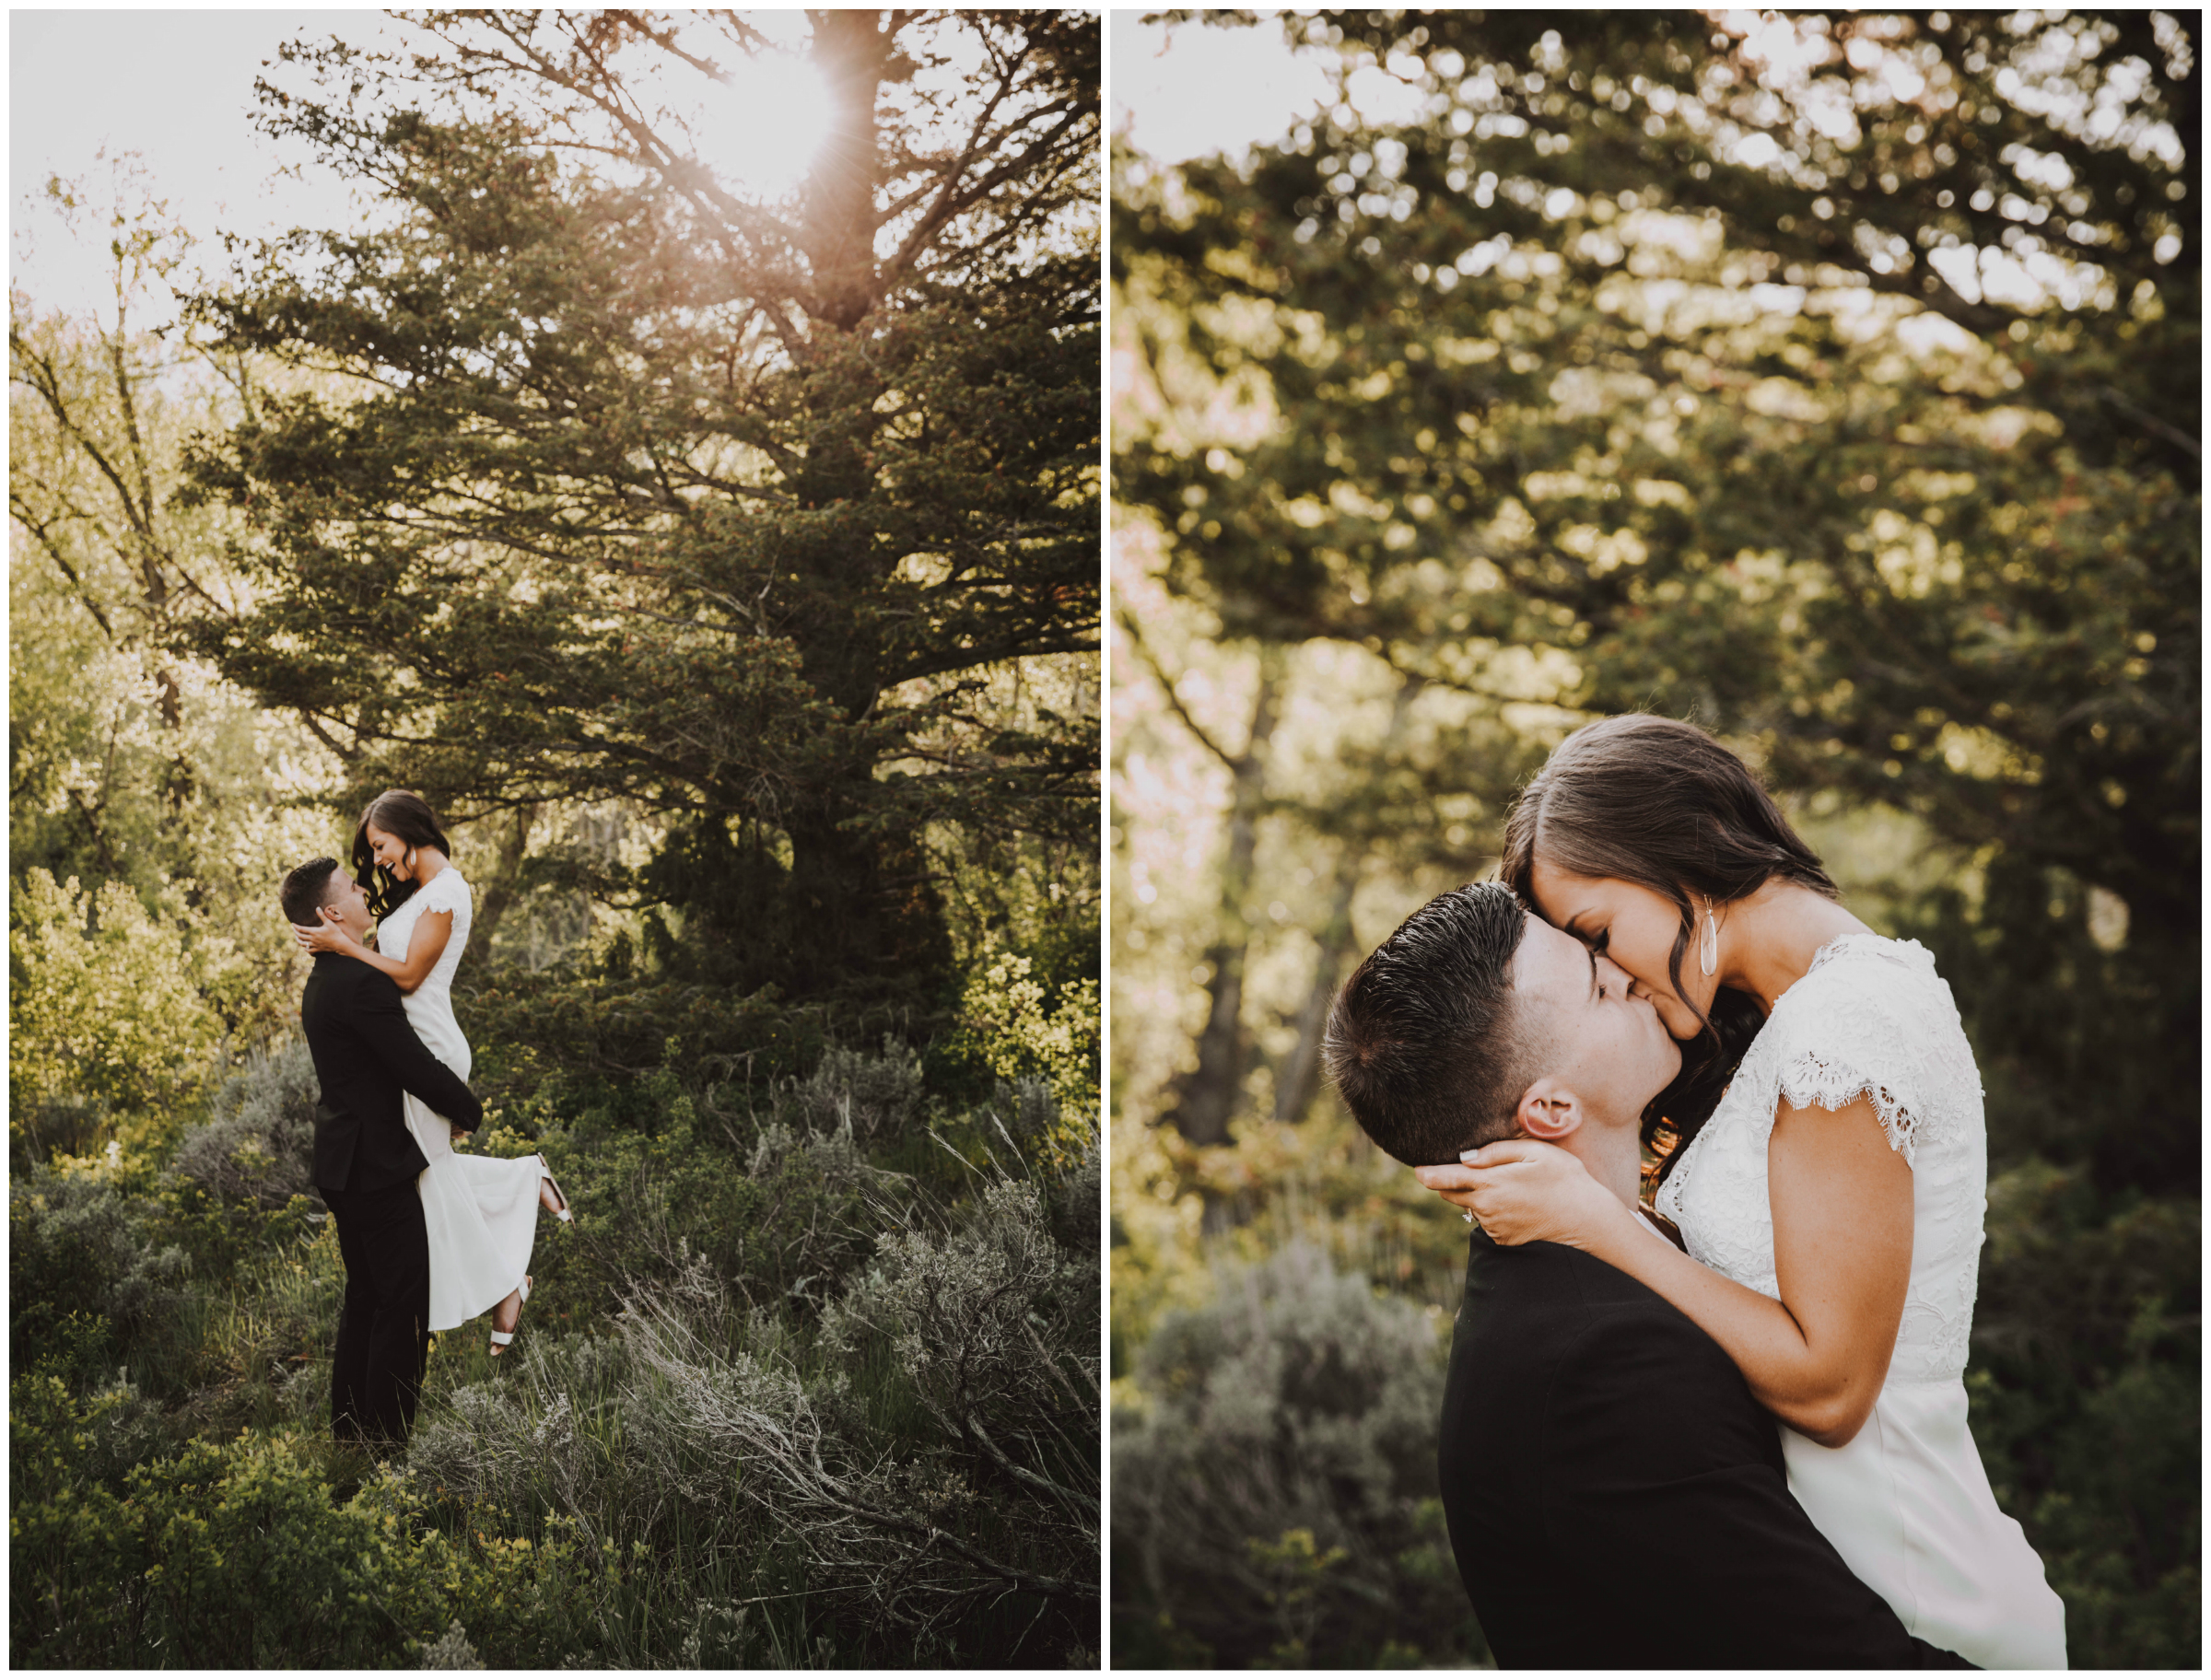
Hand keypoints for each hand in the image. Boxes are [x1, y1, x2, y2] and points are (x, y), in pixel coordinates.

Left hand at [293, 912, 358, 955]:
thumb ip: (322, 915)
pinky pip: (308, 950)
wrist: (340, 943)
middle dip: (295, 932)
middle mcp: (312, 939)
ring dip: (298, 940)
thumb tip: (317, 908)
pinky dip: (305, 948)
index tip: (292, 924)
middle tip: (293, 929)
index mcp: (314, 931)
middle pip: (300, 936)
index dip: (295, 926)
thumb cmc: (335, 932)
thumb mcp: (329, 922)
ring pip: (302, 944)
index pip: (301, 929)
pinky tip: (305, 947)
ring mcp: (315, 945)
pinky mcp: (318, 949)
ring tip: (297, 937)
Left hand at [1413, 1138, 1633, 1250]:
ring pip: (1473, 1207)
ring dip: (1480, 1196)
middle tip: (1476, 1170)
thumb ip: (1496, 1152)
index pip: (1446, 1179)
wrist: (1587, 1219)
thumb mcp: (1534, 1152)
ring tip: (1514, 1186)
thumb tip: (1466, 1158)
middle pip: (1453, 1194)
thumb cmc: (1564, 1177)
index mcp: (1490, 1184)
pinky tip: (1520, 1204)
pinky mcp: (1503, 1239)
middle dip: (1453, 1182)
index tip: (1416, 1170)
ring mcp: (1494, 1227)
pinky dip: (1495, 1211)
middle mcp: (1487, 1209)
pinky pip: (1488, 1221)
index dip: (1428, 1174)